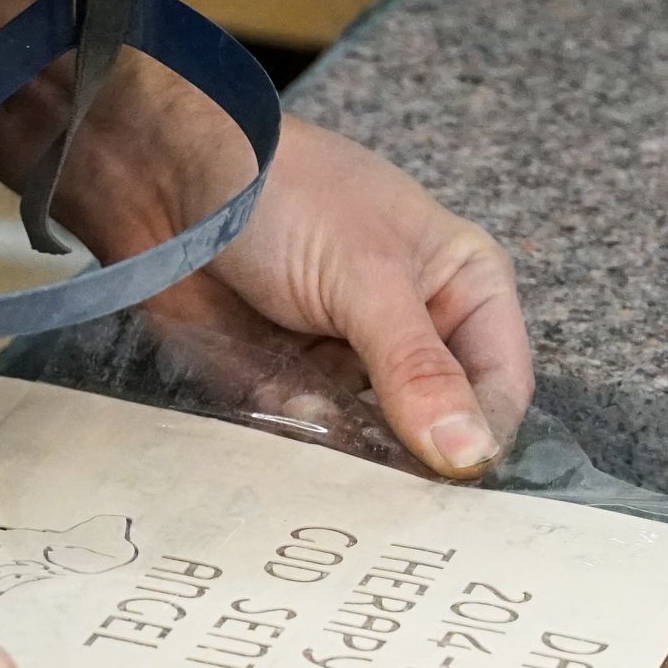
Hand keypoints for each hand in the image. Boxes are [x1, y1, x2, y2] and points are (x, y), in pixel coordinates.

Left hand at [81, 116, 534, 479]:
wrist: (167, 173)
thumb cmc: (286, 194)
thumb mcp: (366, 276)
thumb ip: (417, 368)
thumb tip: (470, 455)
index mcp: (464, 290)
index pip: (500, 389)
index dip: (481, 437)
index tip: (450, 483)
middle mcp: (416, 333)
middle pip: (438, 428)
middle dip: (412, 460)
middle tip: (387, 494)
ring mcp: (350, 363)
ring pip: (372, 445)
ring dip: (350, 460)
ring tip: (328, 457)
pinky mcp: (290, 383)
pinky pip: (309, 440)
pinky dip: (297, 447)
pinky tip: (281, 431)